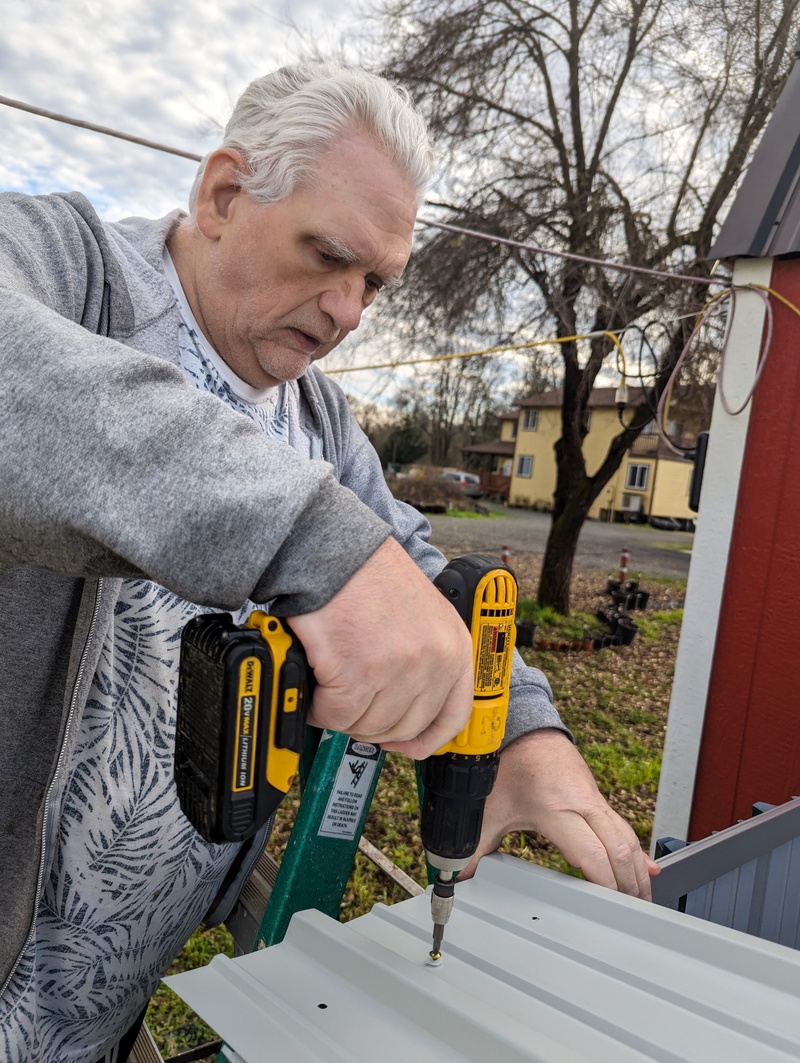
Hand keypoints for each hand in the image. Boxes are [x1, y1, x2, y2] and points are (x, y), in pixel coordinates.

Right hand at [288, 538, 473, 758]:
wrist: (331, 550)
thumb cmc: (367, 575)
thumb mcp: (422, 613)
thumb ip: (426, 658)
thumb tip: (405, 706)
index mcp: (454, 647)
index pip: (453, 716)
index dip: (424, 738)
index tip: (402, 743)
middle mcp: (434, 662)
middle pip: (402, 728)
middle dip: (369, 722)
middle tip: (348, 701)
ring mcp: (399, 671)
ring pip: (365, 726)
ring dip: (340, 712)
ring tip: (329, 682)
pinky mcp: (358, 676)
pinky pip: (333, 716)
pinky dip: (316, 706)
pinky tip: (314, 682)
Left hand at [461, 729, 659, 898]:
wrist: (525, 728)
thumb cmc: (508, 763)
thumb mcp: (488, 807)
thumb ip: (474, 845)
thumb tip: (457, 878)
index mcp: (555, 807)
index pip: (590, 851)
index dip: (603, 882)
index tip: (609, 907)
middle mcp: (581, 802)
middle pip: (618, 847)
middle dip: (628, 884)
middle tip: (634, 916)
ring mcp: (594, 798)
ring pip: (626, 837)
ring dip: (636, 871)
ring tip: (643, 902)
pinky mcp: (597, 797)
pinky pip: (623, 826)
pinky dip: (637, 851)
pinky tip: (648, 870)